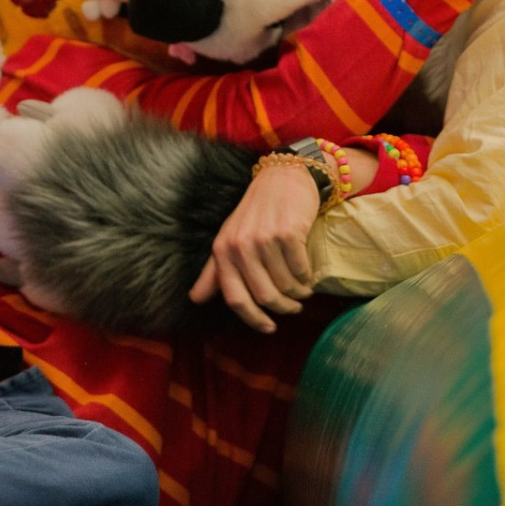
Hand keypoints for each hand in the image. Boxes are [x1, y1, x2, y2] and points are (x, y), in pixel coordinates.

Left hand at [191, 159, 320, 332]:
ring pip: (285, 285)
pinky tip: (309, 276)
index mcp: (222, 251)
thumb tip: (195, 300)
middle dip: (282, 308)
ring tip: (304, 291)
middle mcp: (240, 246)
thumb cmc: (256, 212)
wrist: (284, 176)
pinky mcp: (289, 232)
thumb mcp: (229, 238)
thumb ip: (214, 271)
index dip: (253, 319)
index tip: (268, 328)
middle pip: (264, 296)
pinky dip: (307, 278)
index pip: (235, 298)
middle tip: (293, 309)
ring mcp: (265, 238)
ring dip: (298, 294)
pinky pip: (300, 269)